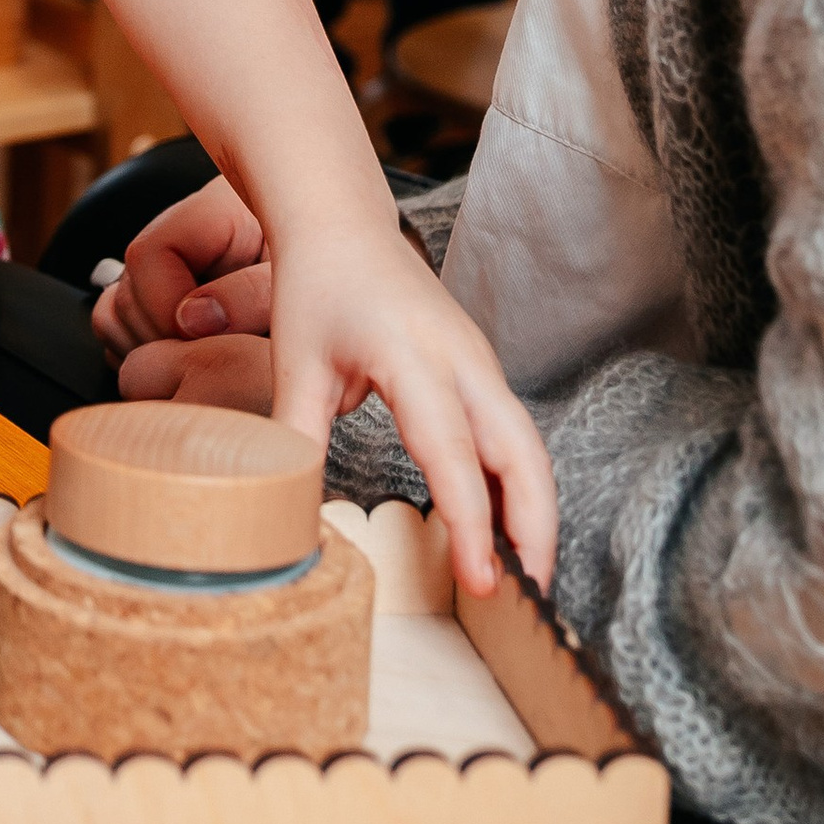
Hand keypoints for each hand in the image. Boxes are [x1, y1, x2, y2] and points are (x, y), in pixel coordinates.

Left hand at [102, 184, 554, 598]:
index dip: (468, 520)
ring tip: (526, 579)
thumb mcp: (295, 362)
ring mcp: (479, 363)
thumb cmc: (315, 289)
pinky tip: (506, 532)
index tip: (480, 581)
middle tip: (527, 598)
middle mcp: (460, 359)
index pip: (451, 450)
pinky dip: (520, 485)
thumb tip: (289, 510)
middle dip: (533, 527)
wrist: (341, 225)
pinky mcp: (481, 370)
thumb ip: (296, 435)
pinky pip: (514, 435)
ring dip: (534, 511)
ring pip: (528, 446)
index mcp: (411, 355)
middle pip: (520, 452)